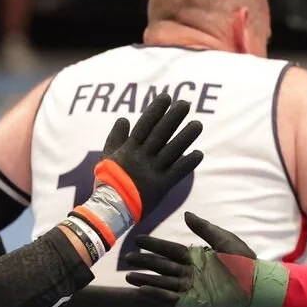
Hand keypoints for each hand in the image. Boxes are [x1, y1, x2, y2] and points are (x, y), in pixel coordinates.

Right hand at [93, 94, 203, 221]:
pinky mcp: (161, 186)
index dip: (156, 110)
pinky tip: (199, 153)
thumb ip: (116, 137)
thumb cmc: (108, 182)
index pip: (145, 125)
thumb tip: (124, 119)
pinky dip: (188, 163)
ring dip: (186, 137)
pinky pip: (177, 172)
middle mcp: (142, 157)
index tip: (167, 97)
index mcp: (129, 149)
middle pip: (160, 133)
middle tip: (186, 104)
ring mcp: (152, 171)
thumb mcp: (107, 156)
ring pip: (172, 150)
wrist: (110, 209)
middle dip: (173, 117)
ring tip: (198, 125)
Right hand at [124, 211, 289, 306]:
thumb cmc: (244, 261)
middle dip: (145, 262)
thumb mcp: (224, 240)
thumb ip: (204, 229)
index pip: (169, 249)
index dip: (154, 245)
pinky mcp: (195, 300)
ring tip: (129, 277)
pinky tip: (144, 290)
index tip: (138, 240)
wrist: (256, 283)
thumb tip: (186, 214)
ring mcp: (192, 286)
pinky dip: (158, 294)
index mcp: (196, 256)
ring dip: (146, 279)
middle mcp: (190, 271)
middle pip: (162, 266)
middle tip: (126, 259)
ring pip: (163, 282)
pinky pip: (172, 297)